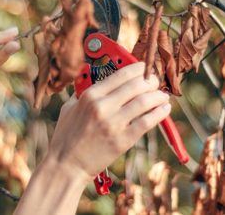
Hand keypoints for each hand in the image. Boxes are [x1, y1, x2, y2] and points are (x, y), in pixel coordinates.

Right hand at [48, 62, 170, 179]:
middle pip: (136, 86)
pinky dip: (159, 113)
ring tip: (163, 95)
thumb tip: (97, 81)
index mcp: (90, 95)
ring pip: (144, 102)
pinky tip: (164, 108)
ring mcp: (113, 124)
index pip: (120, 75)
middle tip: (155, 81)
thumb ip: (83, 92)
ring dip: (158, 95)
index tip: (144, 67)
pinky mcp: (122, 140)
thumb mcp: (70, 107)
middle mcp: (102, 106)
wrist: (67, 164)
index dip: (137, 68)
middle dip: (150, 81)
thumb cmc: (67, 135)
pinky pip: (147, 122)